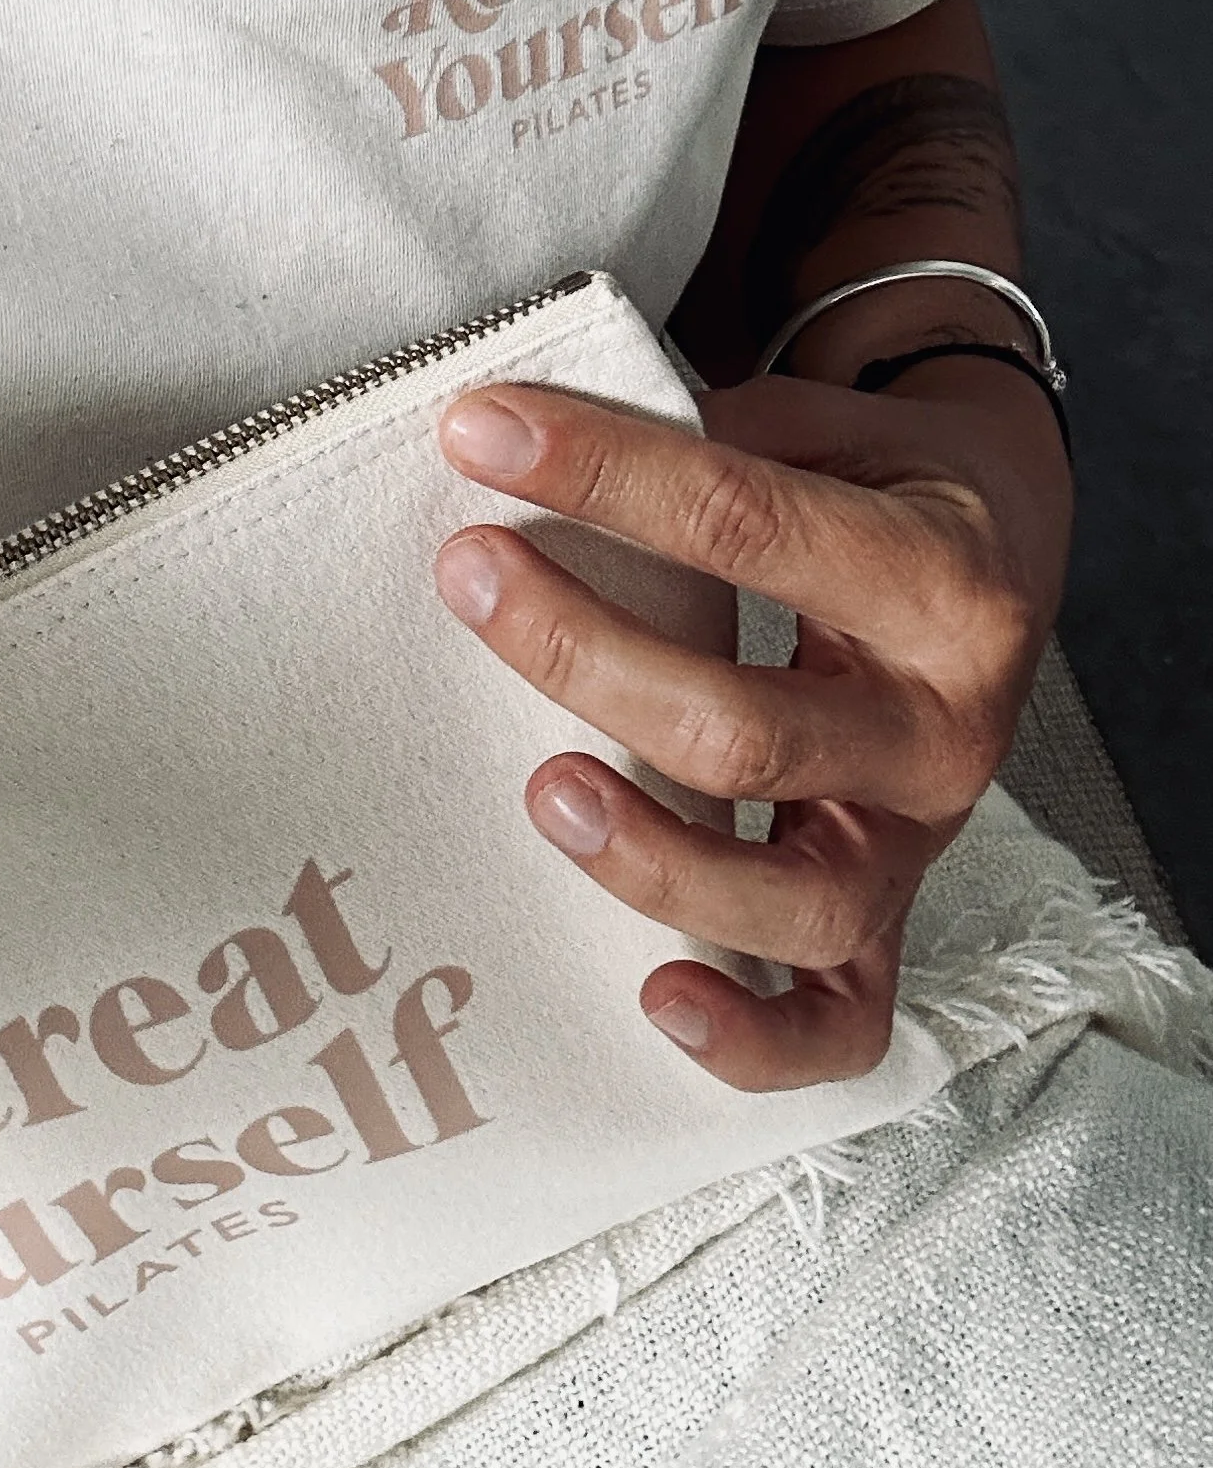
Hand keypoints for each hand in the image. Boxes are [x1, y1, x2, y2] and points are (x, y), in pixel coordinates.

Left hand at [431, 360, 1071, 1089]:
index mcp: (944, 583)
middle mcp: (945, 731)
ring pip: (789, 899)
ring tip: (542, 790)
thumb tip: (517, 442)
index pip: (749, 527)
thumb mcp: (825, 426)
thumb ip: (702, 436)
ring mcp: (918, 843)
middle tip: (469, 575)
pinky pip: (838, 1025)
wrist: (999, 553)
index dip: (604, 473)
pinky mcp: (889, 923)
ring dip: (650, 856)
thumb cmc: (878, 486)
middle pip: (751, 731)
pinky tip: (656, 998)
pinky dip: (753, 1041)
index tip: (480, 431)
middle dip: (584, 653)